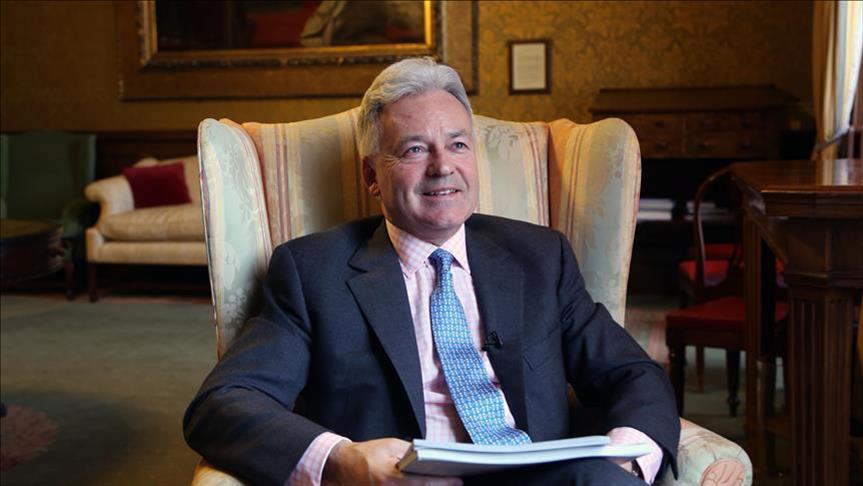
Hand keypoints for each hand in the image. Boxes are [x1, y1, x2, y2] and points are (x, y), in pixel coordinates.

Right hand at [322, 437, 461, 485]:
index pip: (423, 482)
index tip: (457, 480)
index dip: (442, 482)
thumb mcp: (390, 445)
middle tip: (455, 483)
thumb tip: (432, 457)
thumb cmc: (367, 454)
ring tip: (442, 484)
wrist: (342, 467)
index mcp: (391, 477)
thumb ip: (411, 452)